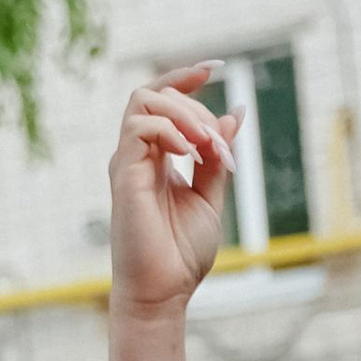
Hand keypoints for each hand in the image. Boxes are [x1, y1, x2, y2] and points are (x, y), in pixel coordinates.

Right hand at [108, 67, 241, 320]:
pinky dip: (172, 131)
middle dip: (198, 108)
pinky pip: (140, 128)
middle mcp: (137, 154)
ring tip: (209, 148)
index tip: (217, 67)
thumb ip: (218, 155)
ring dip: (185, 114)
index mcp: (156, 157)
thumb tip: (236, 113)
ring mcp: (127, 162)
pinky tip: (193, 155)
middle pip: (156, 93)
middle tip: (223, 146)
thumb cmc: (181, 254)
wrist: (164, 292)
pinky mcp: (124, 174)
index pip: (162, 98)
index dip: (186, 77)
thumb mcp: (211, 196)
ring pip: (144, 101)